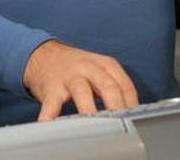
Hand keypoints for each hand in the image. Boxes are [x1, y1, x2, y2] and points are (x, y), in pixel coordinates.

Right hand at [22, 39, 138, 120]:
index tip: (135, 121)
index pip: (125, 84)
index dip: (132, 104)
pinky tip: (49, 123)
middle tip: (121, 124)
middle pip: (107, 85)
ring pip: (81, 90)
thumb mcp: (99, 70)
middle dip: (116, 106)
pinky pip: (52, 102)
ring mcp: (70, 76)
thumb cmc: (77, 68)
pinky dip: (50, 113)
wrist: (45, 55)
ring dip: (88, 107)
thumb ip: (114, 88)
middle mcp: (89, 67)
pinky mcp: (51, 87)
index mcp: (105, 64)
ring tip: (93, 123)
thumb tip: (131, 115)